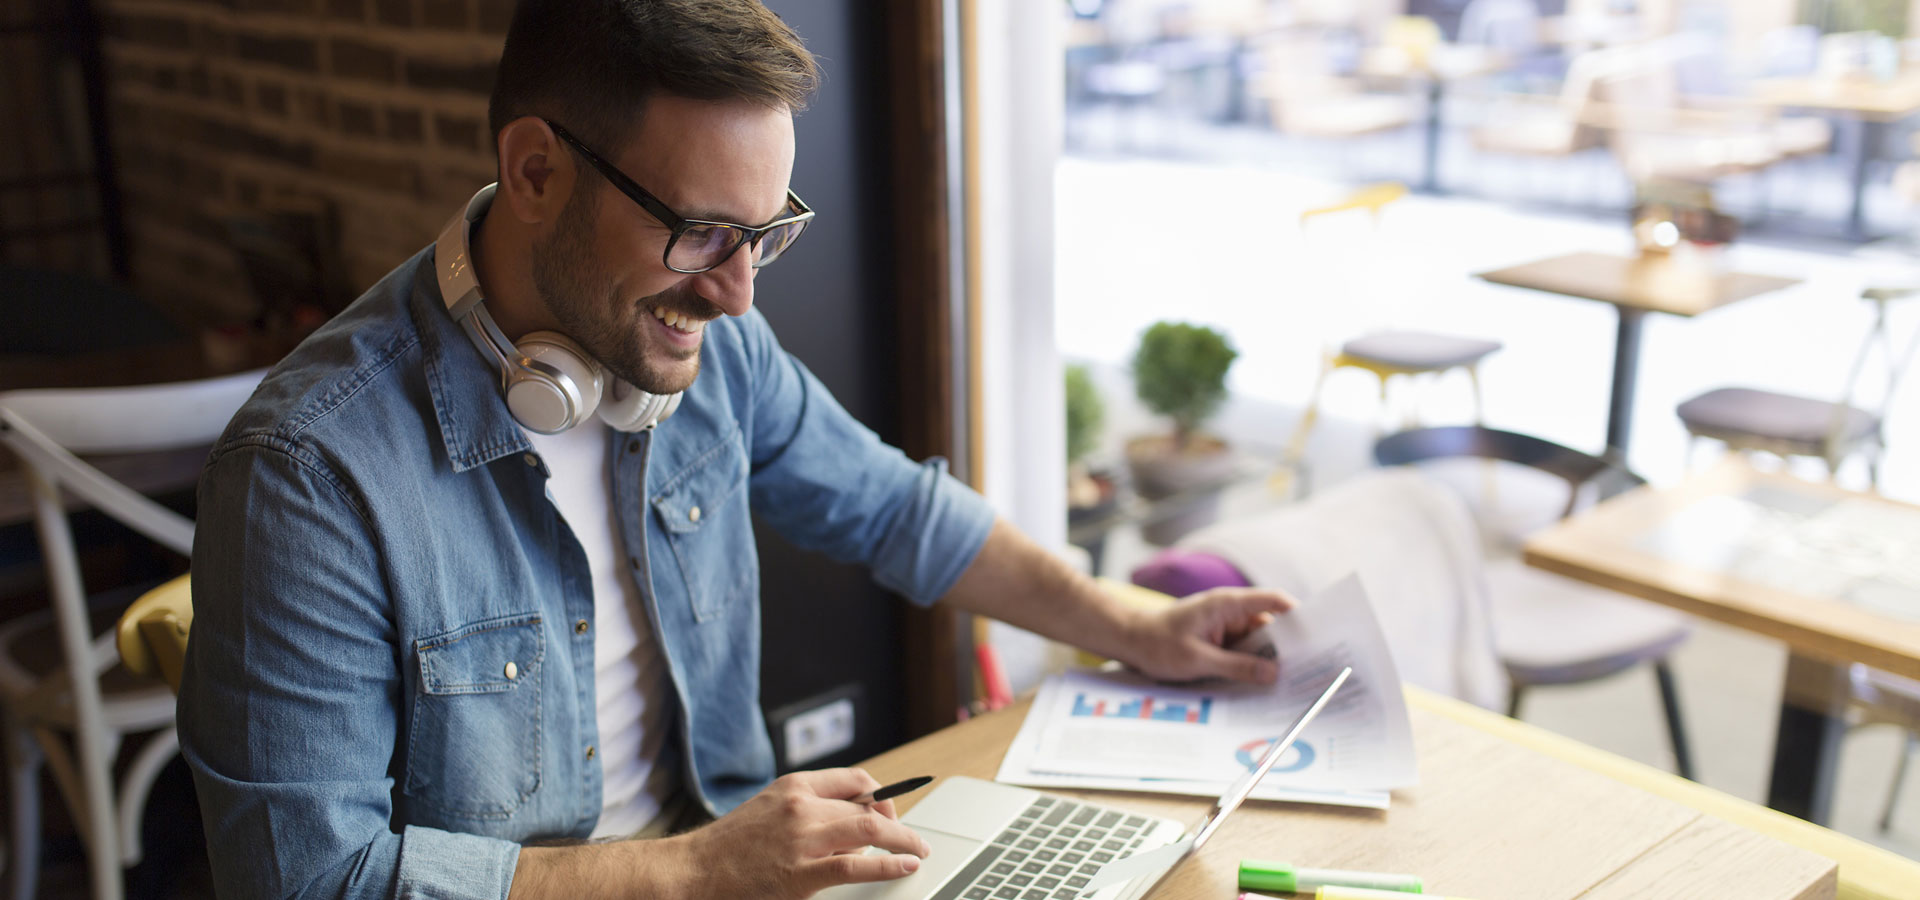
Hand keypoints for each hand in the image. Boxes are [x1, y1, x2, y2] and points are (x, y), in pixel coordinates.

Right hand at [658, 768, 931, 898]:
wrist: (694, 871)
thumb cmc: (729, 845)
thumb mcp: (768, 808)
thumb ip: (804, 806)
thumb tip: (847, 814)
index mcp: (794, 786)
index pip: (855, 780)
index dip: (881, 795)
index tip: (890, 809)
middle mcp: (802, 806)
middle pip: (867, 806)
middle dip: (895, 821)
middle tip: (908, 837)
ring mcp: (803, 839)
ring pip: (870, 831)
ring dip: (903, 840)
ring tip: (918, 850)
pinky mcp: (803, 873)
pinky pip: (858, 865)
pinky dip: (889, 864)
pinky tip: (905, 865)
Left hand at [1120, 586, 1293, 682]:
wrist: (1128, 641)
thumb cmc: (1157, 644)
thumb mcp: (1198, 660)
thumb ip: (1237, 667)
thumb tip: (1274, 673)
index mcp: (1227, 604)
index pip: (1273, 600)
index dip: (1298, 615)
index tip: (1317, 635)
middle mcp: (1230, 611)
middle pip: (1269, 626)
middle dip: (1286, 647)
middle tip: (1309, 670)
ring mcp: (1224, 626)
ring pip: (1257, 642)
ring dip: (1268, 660)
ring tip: (1290, 682)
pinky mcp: (1219, 640)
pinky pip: (1243, 651)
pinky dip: (1251, 664)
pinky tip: (1262, 683)